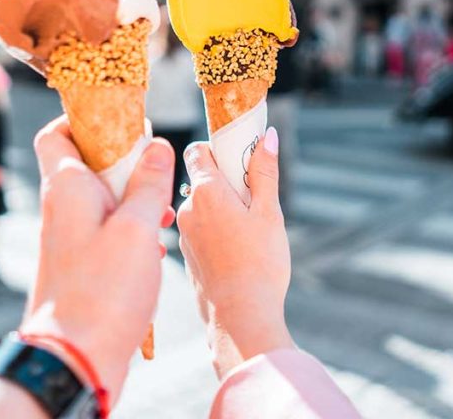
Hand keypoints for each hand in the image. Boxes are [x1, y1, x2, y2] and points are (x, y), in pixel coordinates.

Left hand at [20, 116, 174, 399]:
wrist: (75, 357)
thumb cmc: (102, 292)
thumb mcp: (137, 229)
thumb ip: (149, 184)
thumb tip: (156, 145)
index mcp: (67, 188)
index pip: (57, 134)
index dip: (84, 119)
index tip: (121, 118)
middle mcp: (63, 208)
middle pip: (89, 163)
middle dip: (126, 161)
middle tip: (157, 170)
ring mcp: (71, 237)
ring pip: (103, 199)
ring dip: (136, 199)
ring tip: (164, 213)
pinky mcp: (83, 264)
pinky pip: (108, 231)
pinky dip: (133, 230)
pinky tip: (156, 246)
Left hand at [176, 127, 293, 378]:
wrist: (240, 317)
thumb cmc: (259, 264)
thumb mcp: (269, 213)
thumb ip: (264, 171)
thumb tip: (265, 135)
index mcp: (205, 192)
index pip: (197, 150)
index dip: (218, 148)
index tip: (239, 158)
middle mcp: (186, 210)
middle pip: (201, 180)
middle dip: (224, 182)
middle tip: (252, 200)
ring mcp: (183, 235)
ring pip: (200, 208)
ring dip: (220, 210)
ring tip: (247, 232)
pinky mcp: (186, 257)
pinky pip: (199, 232)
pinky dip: (215, 233)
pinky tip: (236, 252)